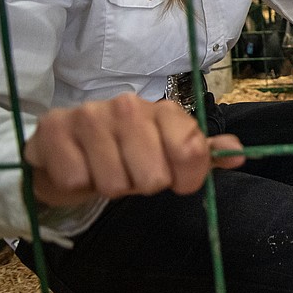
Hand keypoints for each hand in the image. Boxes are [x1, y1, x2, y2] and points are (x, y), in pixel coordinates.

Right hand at [24, 93, 243, 207]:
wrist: (68, 150)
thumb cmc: (126, 153)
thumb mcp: (169, 153)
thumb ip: (203, 153)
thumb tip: (239, 155)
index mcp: (164, 111)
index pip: (192, 152)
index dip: (186, 179)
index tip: (175, 182)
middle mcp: (128, 106)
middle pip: (154, 176)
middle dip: (142, 185)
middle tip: (131, 173)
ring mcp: (90, 114)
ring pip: (114, 182)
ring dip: (110, 186)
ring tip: (105, 169)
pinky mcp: (54, 128)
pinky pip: (76, 179)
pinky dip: (77, 183)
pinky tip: (79, 166)